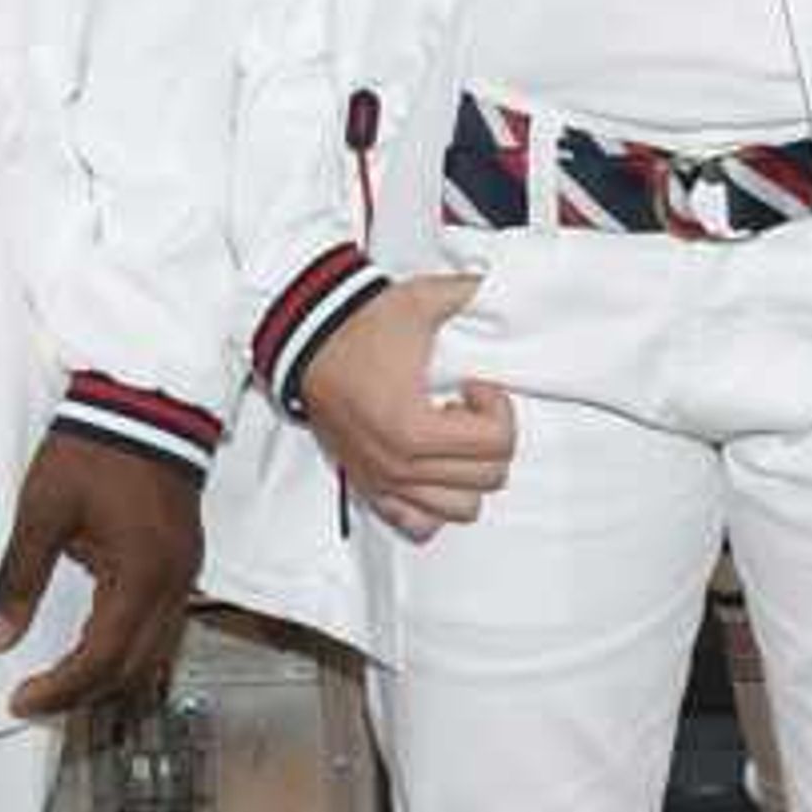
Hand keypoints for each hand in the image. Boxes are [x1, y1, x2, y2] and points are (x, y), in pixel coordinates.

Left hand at [0, 431, 203, 717]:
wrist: (145, 404)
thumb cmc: (96, 449)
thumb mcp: (43, 512)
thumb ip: (20, 579)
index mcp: (140, 575)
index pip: (101, 659)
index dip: (60, 689)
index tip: (23, 700)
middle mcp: (172, 585)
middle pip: (134, 670)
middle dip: (84, 695)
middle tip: (38, 699)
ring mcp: (185, 576)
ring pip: (155, 655)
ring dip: (110, 677)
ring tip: (64, 682)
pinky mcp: (184, 564)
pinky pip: (164, 628)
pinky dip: (129, 650)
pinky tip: (98, 645)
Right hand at [297, 276, 518, 539]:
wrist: (307, 340)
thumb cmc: (358, 327)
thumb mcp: (422, 302)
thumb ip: (471, 293)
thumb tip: (505, 287)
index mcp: (414, 430)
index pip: (498, 444)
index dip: (499, 408)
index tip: (475, 385)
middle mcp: (399, 466)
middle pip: (488, 478)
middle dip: (489, 438)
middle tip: (466, 407)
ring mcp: (384, 482)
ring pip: (462, 508)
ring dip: (468, 472)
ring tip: (451, 437)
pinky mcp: (370, 487)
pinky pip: (418, 524)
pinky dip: (435, 502)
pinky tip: (433, 467)